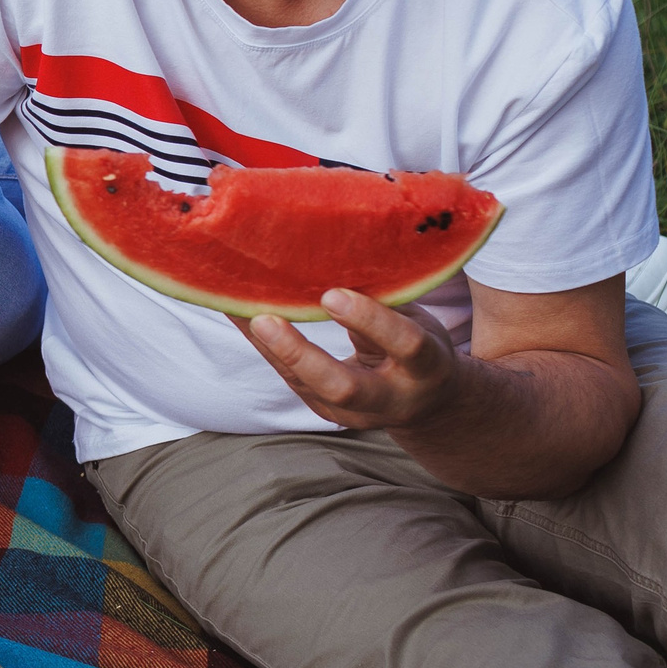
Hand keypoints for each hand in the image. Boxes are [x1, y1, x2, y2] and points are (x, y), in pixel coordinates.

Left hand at [233, 288, 463, 430]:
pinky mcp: (325, 409)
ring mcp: (354, 413)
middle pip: (342, 387)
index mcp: (426, 367)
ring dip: (267, 346)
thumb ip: (385, 300)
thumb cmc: (420, 345)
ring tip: (236, 307)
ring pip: (304, 386)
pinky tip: (240, 314)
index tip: (331, 294)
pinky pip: (289, 378)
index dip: (370, 320)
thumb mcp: (418, 321)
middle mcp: (391, 398)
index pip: (404, 345)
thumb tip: (336, 255)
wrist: (429, 403)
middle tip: (265, 320)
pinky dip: (264, 346)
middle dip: (300, 354)